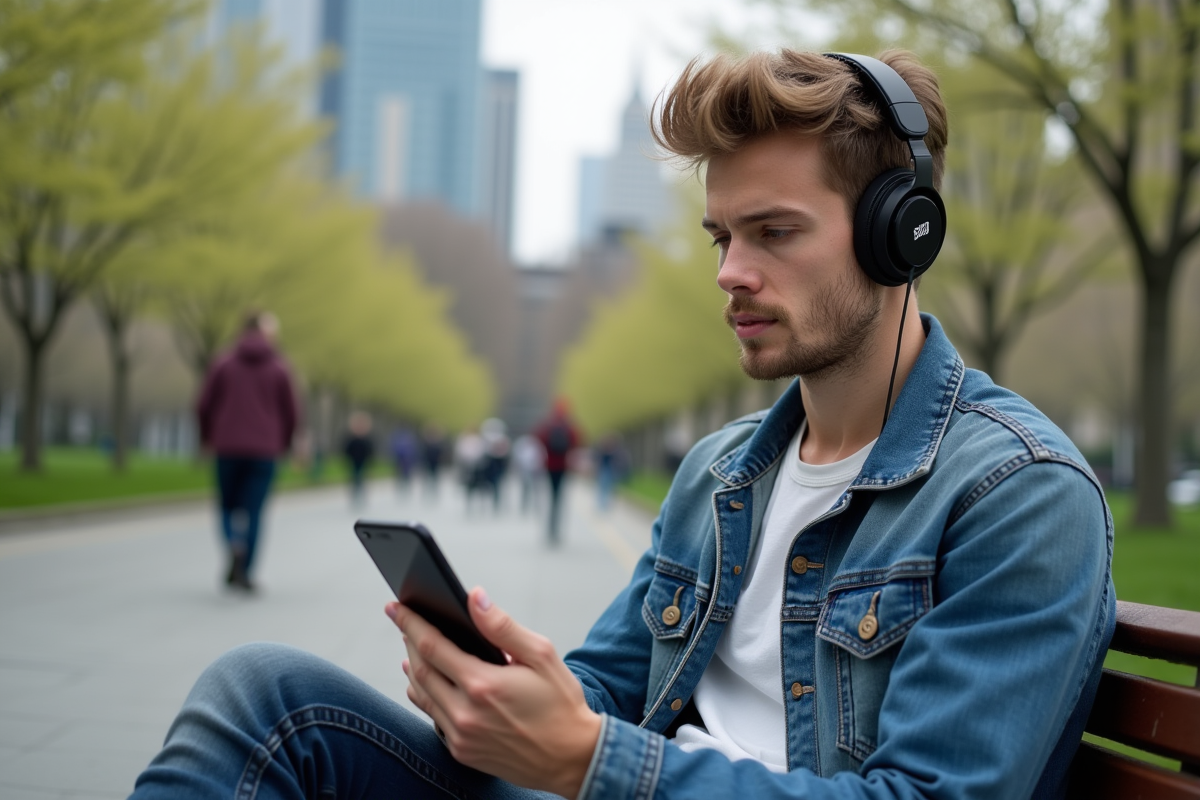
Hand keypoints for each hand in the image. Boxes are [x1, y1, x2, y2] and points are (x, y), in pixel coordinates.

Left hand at [388, 588, 601, 798]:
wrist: (572, 758)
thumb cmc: (561, 703)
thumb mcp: (541, 655)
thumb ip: (502, 626)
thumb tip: (474, 599)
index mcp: (483, 685)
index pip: (432, 646)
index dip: (410, 623)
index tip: (395, 607)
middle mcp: (465, 713)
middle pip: (421, 669)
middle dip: (409, 641)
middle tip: (404, 621)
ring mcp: (461, 736)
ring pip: (422, 695)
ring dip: (414, 668)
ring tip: (412, 647)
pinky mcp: (462, 752)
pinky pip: (433, 718)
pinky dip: (424, 695)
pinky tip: (426, 682)